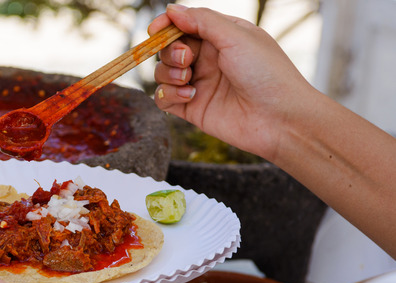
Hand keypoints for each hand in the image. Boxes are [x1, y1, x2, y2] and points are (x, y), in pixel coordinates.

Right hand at [150, 5, 316, 160]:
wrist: (280, 119)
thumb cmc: (267, 73)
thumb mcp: (236, 36)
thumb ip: (202, 20)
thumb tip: (172, 9)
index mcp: (221, 37)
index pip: (184, 25)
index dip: (166, 25)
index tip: (155, 30)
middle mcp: (207, 60)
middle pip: (169, 49)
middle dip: (170, 52)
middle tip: (186, 59)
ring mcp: (199, 84)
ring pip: (162, 73)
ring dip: (169, 73)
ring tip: (188, 80)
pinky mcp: (192, 109)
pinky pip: (164, 99)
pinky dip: (169, 95)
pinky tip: (190, 96)